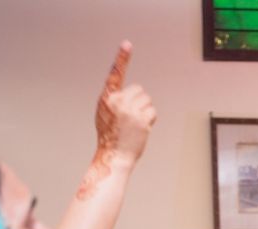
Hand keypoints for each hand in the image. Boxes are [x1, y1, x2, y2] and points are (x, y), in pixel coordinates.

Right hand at [94, 41, 156, 166]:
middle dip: (138, 100)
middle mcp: (119, 102)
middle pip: (138, 89)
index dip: (122, 58)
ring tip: (135, 123)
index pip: (115, 74)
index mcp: (107, 98)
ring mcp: (131, 111)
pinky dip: (150, 119)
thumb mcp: (105, 113)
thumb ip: (115, 100)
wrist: (114, 155)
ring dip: (145, 110)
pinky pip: (152, 111)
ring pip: (147, 100)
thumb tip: (132, 93)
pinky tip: (141, 128)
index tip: (127, 44)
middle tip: (131, 116)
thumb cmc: (110, 135)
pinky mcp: (142, 120)